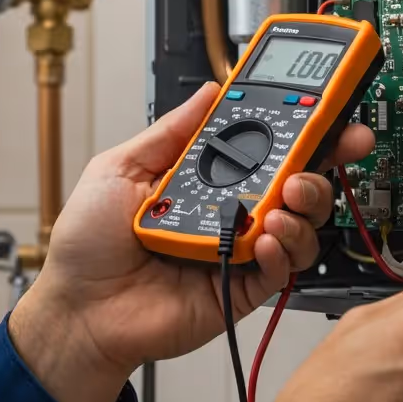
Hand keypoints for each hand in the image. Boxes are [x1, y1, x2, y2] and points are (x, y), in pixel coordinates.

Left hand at [9, 82, 374, 401]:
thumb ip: (170, 132)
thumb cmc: (88, 244)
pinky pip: (279, 270)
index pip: (264, 146)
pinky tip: (266, 239)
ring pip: (299, 225)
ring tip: (282, 203)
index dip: (299, 129)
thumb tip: (210, 92)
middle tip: (320, 155)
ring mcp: (237, 250)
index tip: (325, 111)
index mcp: (205, 178)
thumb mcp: (119, 168)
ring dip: (303, 208)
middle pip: (295, 182)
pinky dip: (282, 251)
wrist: (77, 308)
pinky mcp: (239, 289)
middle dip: (320, 164)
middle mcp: (228, 211)